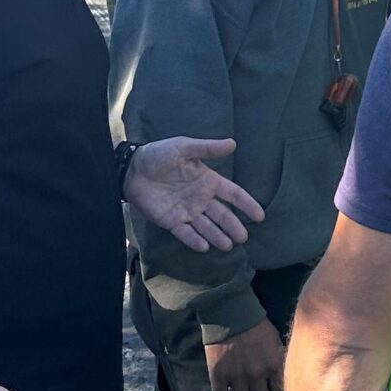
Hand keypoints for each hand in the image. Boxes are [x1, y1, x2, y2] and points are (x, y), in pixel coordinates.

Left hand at [125, 137, 264, 253]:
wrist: (132, 169)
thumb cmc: (159, 155)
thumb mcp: (184, 147)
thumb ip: (207, 149)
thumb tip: (233, 143)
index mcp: (207, 181)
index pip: (233, 194)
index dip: (246, 204)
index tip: (259, 216)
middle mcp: (201, 198)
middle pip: (222, 215)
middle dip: (233, 226)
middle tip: (243, 238)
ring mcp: (187, 211)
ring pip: (207, 227)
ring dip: (217, 236)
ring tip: (228, 246)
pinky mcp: (171, 221)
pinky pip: (186, 233)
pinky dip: (195, 240)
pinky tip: (204, 247)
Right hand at [204, 317, 285, 390]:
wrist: (230, 311)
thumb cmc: (256, 324)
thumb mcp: (275, 341)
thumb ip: (279, 361)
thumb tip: (283, 378)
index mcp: (274, 364)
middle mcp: (257, 374)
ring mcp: (236, 376)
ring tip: (239, 390)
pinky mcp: (218, 374)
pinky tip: (225, 388)